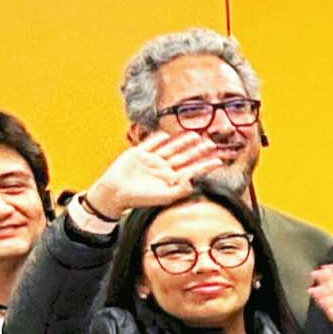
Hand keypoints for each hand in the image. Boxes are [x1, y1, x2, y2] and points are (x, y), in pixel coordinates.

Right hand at [84, 129, 228, 217]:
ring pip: (170, 148)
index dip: (205, 165)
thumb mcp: (163, 197)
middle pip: (184, 157)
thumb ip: (180, 189)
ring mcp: (151, 160)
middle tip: (211, 143)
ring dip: (182, 141)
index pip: (192, 170)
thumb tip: (194, 179)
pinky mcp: (138, 154)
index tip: (219, 160)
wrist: (113, 193)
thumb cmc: (139, 199)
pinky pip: (150, 144)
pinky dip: (157, 139)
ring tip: (195, 135)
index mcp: (171, 180)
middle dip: (198, 151)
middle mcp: (163, 169)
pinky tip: (166, 134)